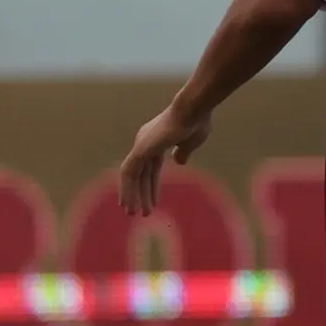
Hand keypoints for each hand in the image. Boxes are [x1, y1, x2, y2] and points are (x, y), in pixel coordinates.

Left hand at [117, 98, 212, 214]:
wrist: (193, 111)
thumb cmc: (196, 123)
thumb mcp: (191, 143)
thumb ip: (183, 152)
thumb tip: (179, 161)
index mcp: (157, 141)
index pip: (151, 168)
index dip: (151, 186)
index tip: (153, 203)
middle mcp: (145, 143)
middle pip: (141, 174)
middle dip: (141, 194)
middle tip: (140, 213)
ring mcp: (141, 146)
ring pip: (132, 176)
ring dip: (133, 196)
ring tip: (134, 214)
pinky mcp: (140, 150)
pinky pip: (129, 174)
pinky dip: (128, 190)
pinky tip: (130, 204)